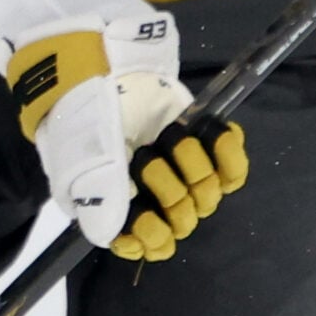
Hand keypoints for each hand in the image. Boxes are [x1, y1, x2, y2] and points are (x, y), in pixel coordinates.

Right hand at [5, 13, 247, 259]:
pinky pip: (234, 169)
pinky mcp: (204, 145)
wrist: (100, 69)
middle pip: (185, 218)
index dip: (155, 236)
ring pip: (209, 192)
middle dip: (171, 191)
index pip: (153, 245)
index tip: (146, 219)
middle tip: (148, 161)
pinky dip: (229, 153)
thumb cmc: (85, 122)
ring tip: (169, 139)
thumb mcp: (82, 168)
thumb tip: (120, 241)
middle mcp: (156, 196)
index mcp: (124, 210)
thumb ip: (100, 208)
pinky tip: (215, 135)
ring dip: (191, 163)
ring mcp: (183, 169)